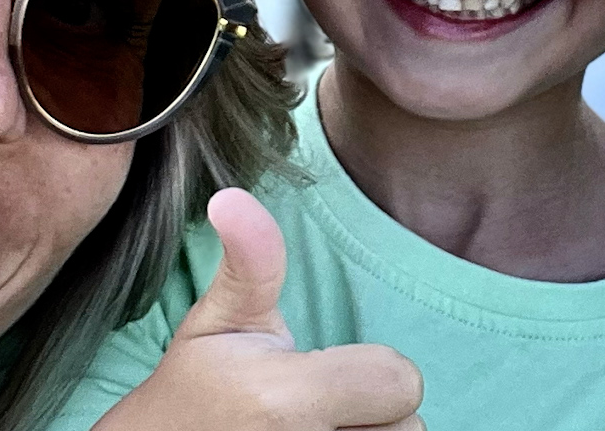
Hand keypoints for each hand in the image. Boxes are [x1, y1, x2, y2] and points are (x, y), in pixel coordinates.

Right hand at [95, 188, 424, 430]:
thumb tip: (231, 197)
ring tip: (316, 428)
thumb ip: (251, 261)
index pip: (400, 381)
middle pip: (407, 424)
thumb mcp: (218, 319)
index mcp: (285, 398)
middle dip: (372, 409)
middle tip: (319, 404)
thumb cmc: (197, 386)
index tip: (324, 370)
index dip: (370, 370)